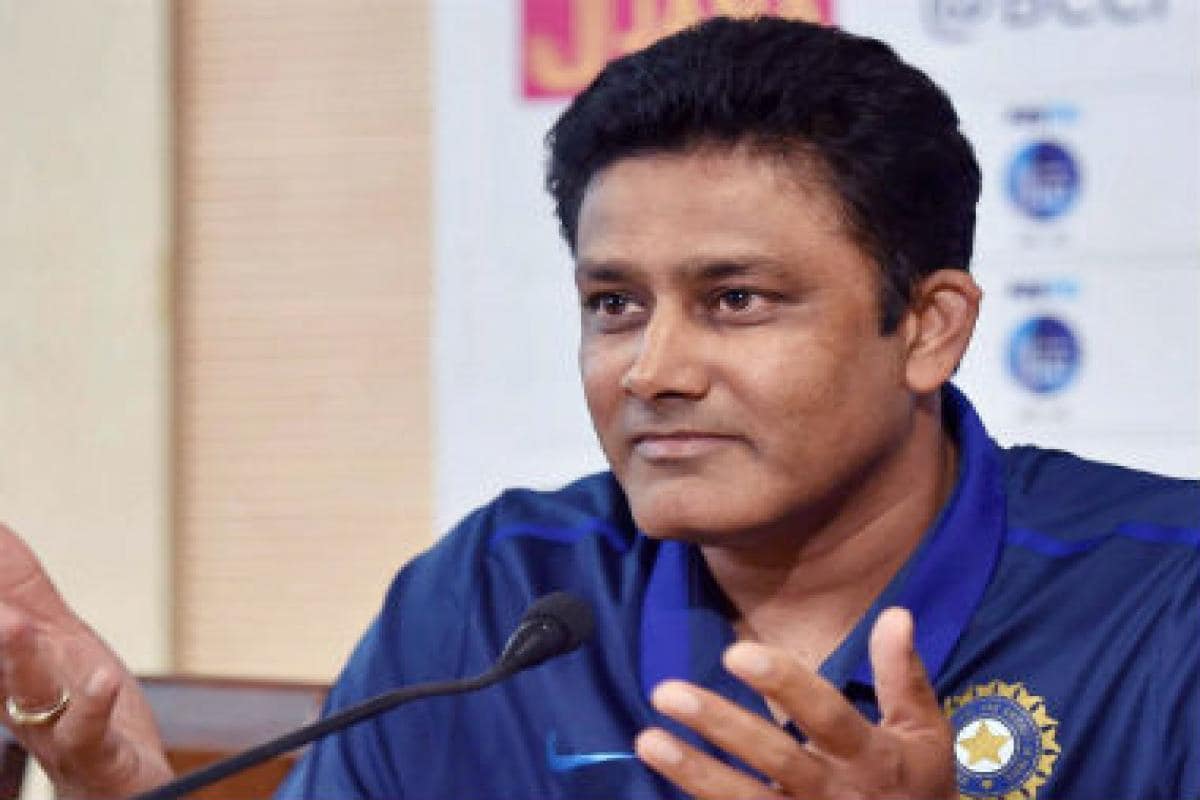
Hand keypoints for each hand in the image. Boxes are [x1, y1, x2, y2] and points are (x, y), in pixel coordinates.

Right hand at [0, 522, 171, 797]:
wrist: (114, 788)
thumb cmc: (80, 708)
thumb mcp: (55, 639)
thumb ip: (20, 586)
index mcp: (6, 666)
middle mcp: (20, 696)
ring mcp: (56, 728)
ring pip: (29, 692)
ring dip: (17, 657)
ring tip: (9, 621)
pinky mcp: (97, 754)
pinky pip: (90, 732)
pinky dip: (95, 705)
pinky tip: (103, 678)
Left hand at [635, 607, 956, 799]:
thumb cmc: (916, 785)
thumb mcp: (923, 734)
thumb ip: (903, 676)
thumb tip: (895, 612)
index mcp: (873, 756)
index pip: (826, 714)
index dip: (783, 684)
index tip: (734, 652)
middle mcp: (836, 792)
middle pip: (775, 758)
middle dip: (720, 725)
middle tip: (666, 691)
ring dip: (695, 772)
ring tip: (648, 740)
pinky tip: (660, 783)